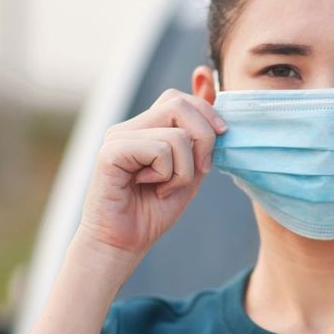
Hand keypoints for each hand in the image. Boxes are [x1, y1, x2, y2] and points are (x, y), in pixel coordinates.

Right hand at [75, 89, 226, 261]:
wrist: (123, 243)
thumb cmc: (153, 210)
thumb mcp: (189, 170)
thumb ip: (200, 139)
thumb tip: (212, 90)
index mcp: (146, 128)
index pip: (179, 98)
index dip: (207, 111)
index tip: (222, 135)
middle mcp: (130, 127)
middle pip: (179, 105)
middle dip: (204, 138)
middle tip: (200, 169)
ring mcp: (118, 137)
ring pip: (177, 134)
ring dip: (184, 169)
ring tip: (165, 187)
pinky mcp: (111, 152)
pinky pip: (160, 150)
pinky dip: (167, 175)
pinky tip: (150, 188)